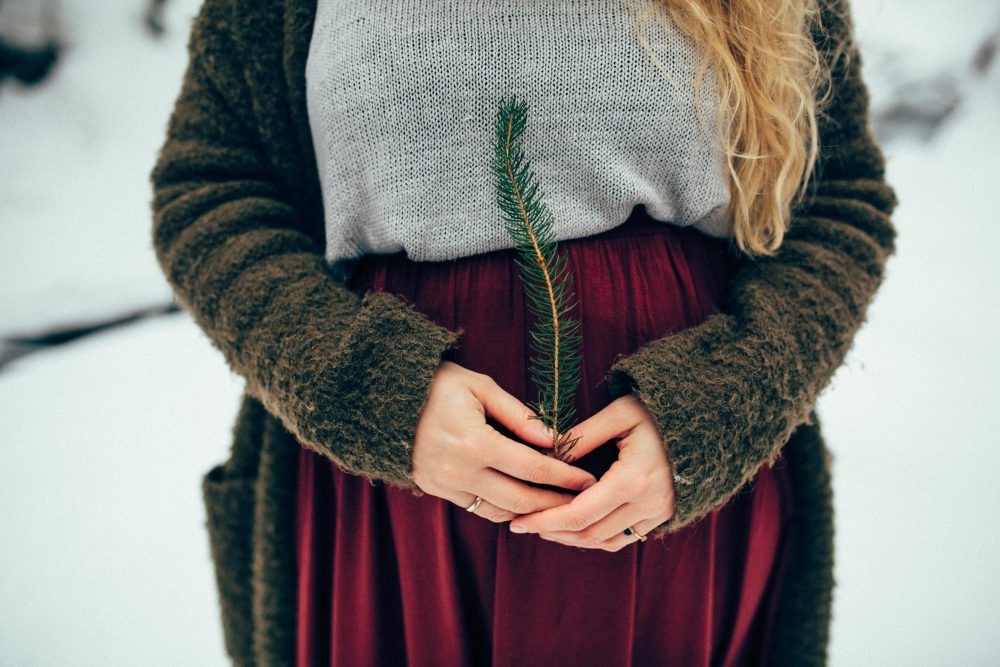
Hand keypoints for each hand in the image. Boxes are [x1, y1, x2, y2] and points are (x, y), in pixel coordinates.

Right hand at [412, 360, 597, 522]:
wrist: (385, 397)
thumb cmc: (438, 385)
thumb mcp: (481, 387)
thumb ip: (519, 415)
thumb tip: (554, 441)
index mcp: (475, 443)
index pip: (533, 468)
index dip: (565, 477)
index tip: (588, 480)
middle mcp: (460, 471)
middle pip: (520, 499)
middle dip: (555, 503)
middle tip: (582, 501)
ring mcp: (444, 484)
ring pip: (499, 511)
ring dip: (530, 511)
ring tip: (556, 505)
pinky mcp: (434, 490)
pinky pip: (477, 508)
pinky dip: (503, 508)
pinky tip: (522, 500)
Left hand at [508, 394, 676, 550]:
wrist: (706, 421)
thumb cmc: (659, 411)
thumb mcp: (620, 413)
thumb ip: (583, 435)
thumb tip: (547, 455)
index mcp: (634, 478)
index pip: (580, 513)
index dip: (545, 521)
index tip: (518, 522)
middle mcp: (649, 503)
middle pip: (589, 532)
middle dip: (552, 532)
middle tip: (522, 525)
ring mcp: (659, 513)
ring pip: (605, 541)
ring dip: (572, 539)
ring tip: (544, 528)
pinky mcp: (663, 515)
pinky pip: (624, 539)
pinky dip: (596, 538)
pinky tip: (575, 528)